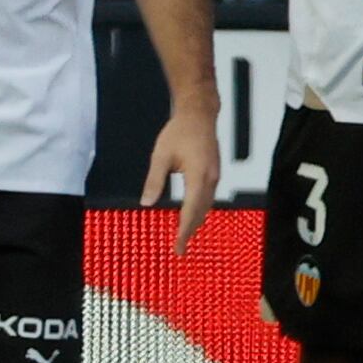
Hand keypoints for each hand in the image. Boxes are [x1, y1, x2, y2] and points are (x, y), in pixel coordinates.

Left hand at [142, 102, 218, 252]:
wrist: (199, 114)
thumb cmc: (179, 132)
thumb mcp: (161, 156)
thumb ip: (154, 181)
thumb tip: (147, 203)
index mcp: (198, 177)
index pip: (190, 211)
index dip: (184, 232)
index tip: (178, 248)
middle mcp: (211, 179)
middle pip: (201, 212)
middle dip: (190, 230)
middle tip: (179, 248)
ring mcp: (215, 175)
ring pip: (207, 205)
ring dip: (195, 221)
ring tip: (183, 234)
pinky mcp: (214, 172)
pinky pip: (208, 197)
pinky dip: (199, 209)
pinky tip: (190, 213)